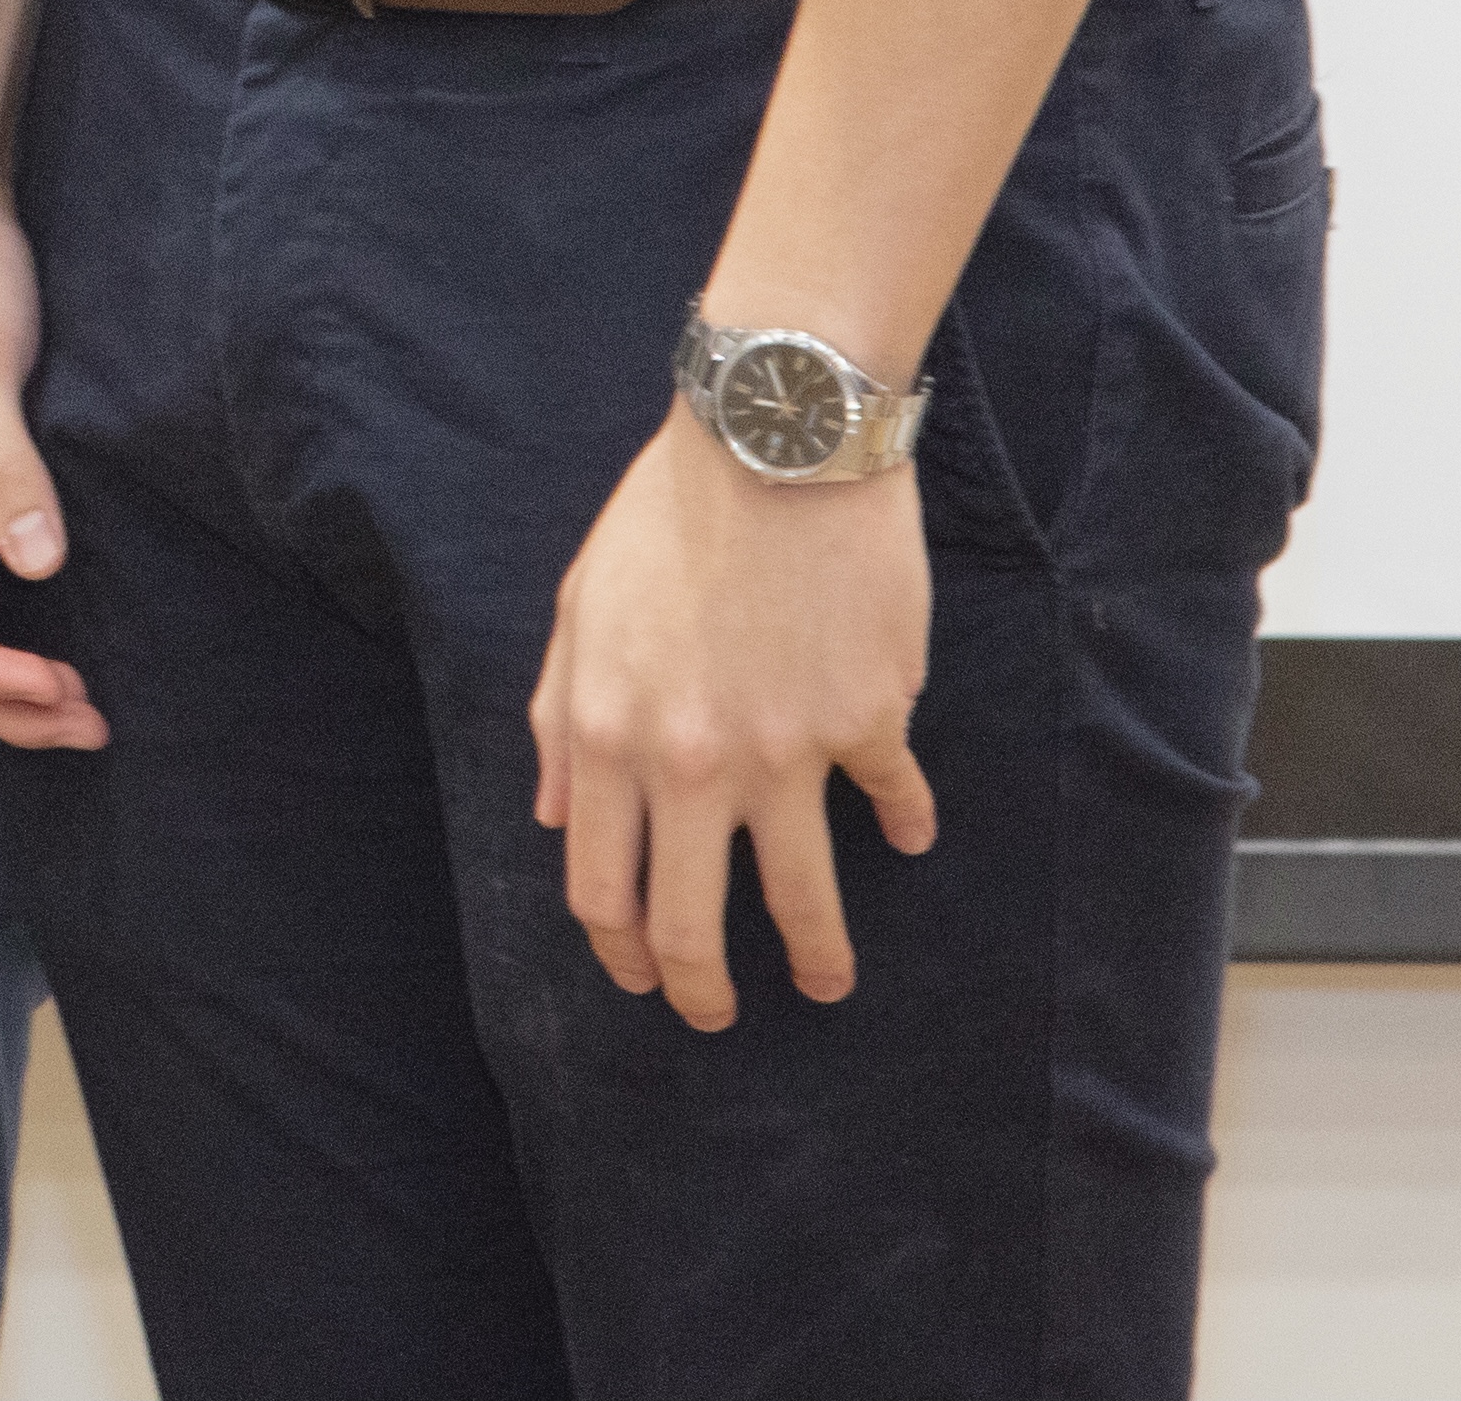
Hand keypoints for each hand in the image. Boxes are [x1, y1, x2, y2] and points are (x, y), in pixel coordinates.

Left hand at [527, 405, 934, 1026]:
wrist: (773, 444)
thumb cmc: (665, 518)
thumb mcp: (576, 609)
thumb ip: (554, 720)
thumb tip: (553, 818)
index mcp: (605, 734)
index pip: (600, 886)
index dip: (620, 949)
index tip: (643, 978)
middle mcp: (689, 762)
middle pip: (690, 923)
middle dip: (701, 989)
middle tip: (717, 1015)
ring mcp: (784, 751)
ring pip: (801, 898)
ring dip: (815, 957)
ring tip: (824, 983)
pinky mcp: (867, 723)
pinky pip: (890, 800)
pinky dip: (904, 825)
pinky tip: (908, 837)